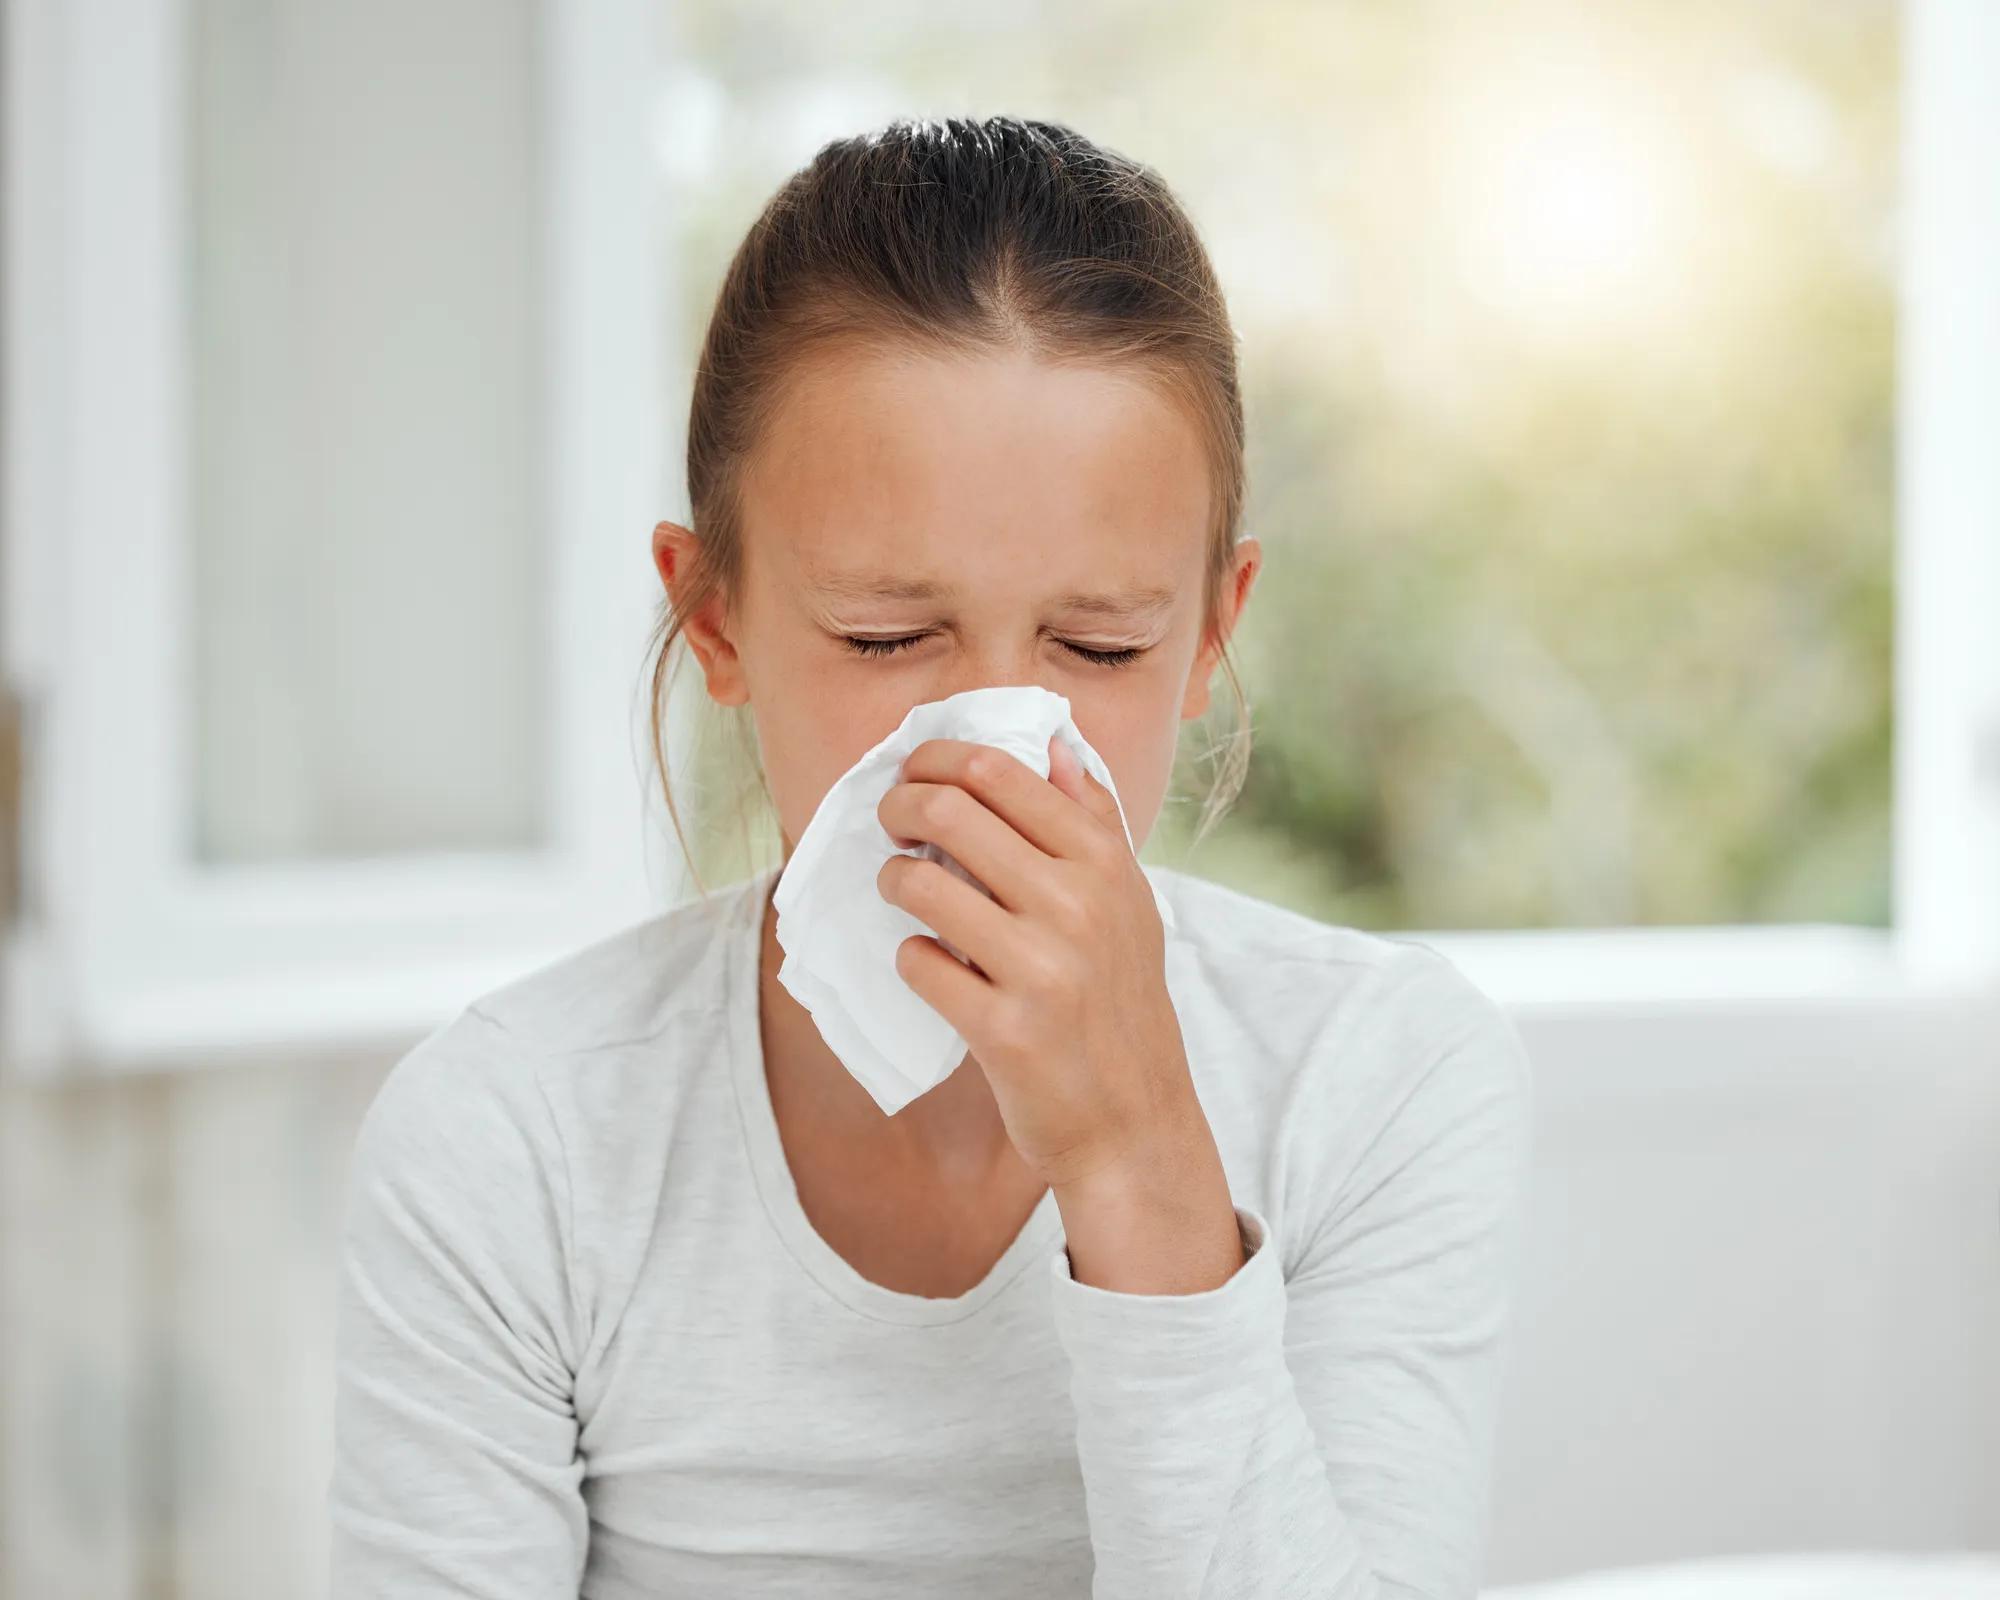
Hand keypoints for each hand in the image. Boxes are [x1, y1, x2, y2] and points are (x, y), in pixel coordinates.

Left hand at [875, 733, 1192, 1188]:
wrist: (1135, 1120)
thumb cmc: (1120, 1000)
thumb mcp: (1130, 902)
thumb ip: (1094, 819)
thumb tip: (1055, 744)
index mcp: (1104, 862)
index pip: (997, 772)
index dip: (934, 760)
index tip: (913, 774)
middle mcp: (1078, 905)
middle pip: (948, 811)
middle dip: (899, 807)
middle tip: (891, 824)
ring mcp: (1041, 968)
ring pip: (919, 884)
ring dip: (894, 881)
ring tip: (905, 892)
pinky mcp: (1004, 1030)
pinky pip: (918, 964)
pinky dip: (912, 960)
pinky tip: (934, 968)